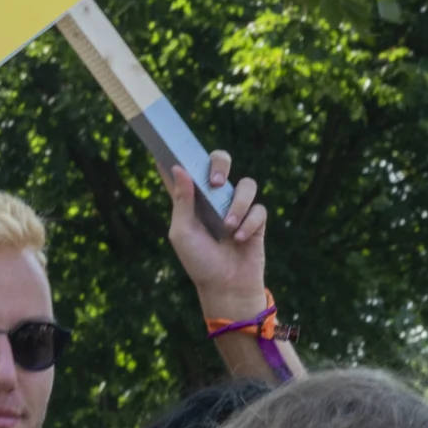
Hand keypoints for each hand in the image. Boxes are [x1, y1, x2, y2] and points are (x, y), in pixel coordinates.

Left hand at [164, 151, 272, 323]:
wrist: (226, 287)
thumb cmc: (199, 262)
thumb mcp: (182, 232)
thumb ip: (181, 200)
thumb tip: (178, 167)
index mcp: (192, 200)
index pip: (184, 169)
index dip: (177, 153)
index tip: (169, 139)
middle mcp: (215, 199)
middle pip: (221, 162)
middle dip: (221, 163)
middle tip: (217, 182)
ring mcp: (237, 208)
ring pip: (246, 185)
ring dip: (237, 205)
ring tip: (228, 227)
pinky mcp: (256, 222)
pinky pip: (258, 210)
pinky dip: (249, 224)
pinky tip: (239, 239)